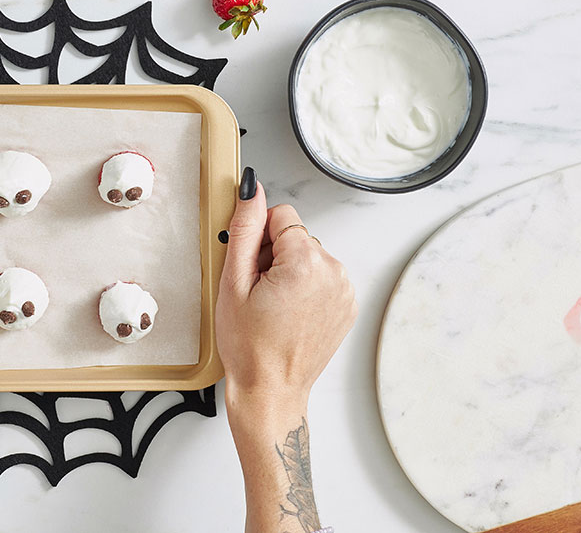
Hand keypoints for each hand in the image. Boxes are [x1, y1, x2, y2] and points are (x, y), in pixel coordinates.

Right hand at [216, 168, 355, 410]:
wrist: (271, 390)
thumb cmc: (249, 346)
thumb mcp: (233, 282)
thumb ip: (244, 228)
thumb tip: (252, 190)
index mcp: (306, 262)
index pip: (282, 215)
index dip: (258, 238)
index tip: (252, 269)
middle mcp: (334, 272)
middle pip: (296, 236)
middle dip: (273, 255)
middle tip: (258, 293)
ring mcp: (345, 290)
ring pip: (308, 256)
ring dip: (289, 272)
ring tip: (273, 306)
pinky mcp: (347, 304)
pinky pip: (321, 277)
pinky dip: (304, 288)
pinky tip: (288, 313)